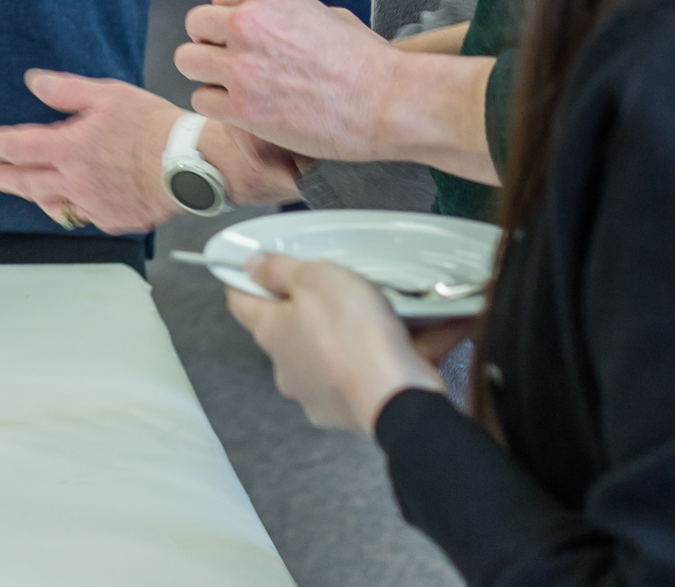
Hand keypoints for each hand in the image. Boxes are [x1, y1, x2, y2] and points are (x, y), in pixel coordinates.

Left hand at [0, 72, 187, 232]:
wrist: (192, 164)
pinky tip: (64, 202)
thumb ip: (66, 91)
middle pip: (24, 182)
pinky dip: (66, 207)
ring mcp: (93, 205)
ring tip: (18, 188)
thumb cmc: (153, 127)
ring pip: (49, 203)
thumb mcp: (108, 95)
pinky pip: (80, 216)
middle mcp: (75, 181)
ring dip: (29, 194)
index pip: (18, 147)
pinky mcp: (113, 219)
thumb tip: (35, 82)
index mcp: (70, 148)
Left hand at [175, 0, 398, 160]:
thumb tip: (266, 20)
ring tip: (237, 89)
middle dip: (212, 44)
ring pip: (187, 61)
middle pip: (196, 25)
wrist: (390, 103)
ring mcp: (242, 64)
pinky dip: (218, 108)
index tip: (247, 40)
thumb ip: (284, 13)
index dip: (230, 21)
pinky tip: (245, 111)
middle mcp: (248, 21)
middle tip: (235, 64)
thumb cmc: (369, 63)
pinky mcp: (242, 106)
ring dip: (208, 75)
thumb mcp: (326, 13)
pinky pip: (201, 100)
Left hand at [225, 254, 450, 435]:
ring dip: (361, 331)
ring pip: (337, 350)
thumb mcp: (315, 280)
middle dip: (315, 308)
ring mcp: (321, 393)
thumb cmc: (353, 338)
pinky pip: (376, 370)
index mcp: (272, 333)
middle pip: (294, 328)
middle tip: (340, 285)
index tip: (254, 268)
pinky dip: (401, 350)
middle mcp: (290, 368)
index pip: (242, 303)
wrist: (398, 400)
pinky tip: (432, 328)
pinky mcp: (356, 408)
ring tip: (395, 307)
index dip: (246, 281)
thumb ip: (280, 270)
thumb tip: (252, 266)